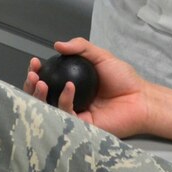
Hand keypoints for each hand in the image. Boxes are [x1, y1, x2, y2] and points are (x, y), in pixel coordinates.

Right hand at [24, 38, 156, 136]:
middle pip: (42, 96)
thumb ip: (81, 47)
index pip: (48, 80)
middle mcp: (69, 100)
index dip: (37, 73)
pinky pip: (66, 114)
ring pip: (48, 108)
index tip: (34, 62)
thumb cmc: (124, 80)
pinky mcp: (81, 126)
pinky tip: (68, 88)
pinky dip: (64, 100)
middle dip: (31, 86)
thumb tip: (58, 44)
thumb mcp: (101, 57)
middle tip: (32, 75)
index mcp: (71, 85)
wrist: (140, 98)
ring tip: (39, 82)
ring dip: (39, 95)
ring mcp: (74, 114)